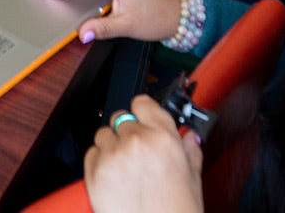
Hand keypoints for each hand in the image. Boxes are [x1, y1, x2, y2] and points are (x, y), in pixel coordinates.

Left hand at [83, 95, 203, 212]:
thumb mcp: (193, 180)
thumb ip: (190, 152)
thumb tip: (188, 138)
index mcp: (164, 138)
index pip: (143, 103)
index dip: (144, 112)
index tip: (144, 118)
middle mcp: (136, 142)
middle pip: (122, 118)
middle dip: (129, 133)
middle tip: (138, 153)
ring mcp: (113, 156)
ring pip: (104, 134)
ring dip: (112, 146)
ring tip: (126, 168)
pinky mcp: (94, 172)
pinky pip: (91, 153)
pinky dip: (99, 161)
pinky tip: (115, 178)